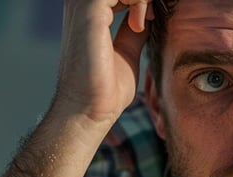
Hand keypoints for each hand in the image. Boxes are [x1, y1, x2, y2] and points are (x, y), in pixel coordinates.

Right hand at [54, 0, 152, 126]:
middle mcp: (81, 2)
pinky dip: (138, 0)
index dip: (141, 0)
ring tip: (142, 23)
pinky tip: (137, 24)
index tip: (151, 18)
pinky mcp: (90, 9)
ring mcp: (83, 3)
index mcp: (89, 9)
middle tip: (151, 18)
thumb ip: (136, 29)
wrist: (90, 110)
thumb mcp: (128, 50)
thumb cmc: (106, 88)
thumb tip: (149, 13)